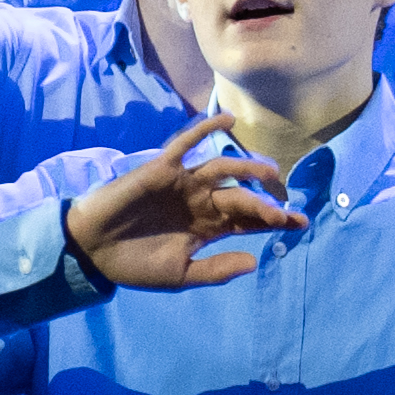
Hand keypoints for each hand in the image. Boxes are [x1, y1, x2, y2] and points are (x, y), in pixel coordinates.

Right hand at [61, 119, 308, 296]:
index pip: (250, 221)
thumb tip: (253, 263)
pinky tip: (227, 119)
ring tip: (269, 172)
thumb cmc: (133, 264)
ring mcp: (184, 184)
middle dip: (264, 204)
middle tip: (281, 212)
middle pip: (242, 197)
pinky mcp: (162, 169)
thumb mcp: (179, 275)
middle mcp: (202, 202)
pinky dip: (206, 129)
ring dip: (247, 167)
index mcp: (209, 228)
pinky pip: (186, 144)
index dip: (276, 220)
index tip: (302, 222)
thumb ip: (215, 270)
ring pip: (223, 169)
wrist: (92, 251)